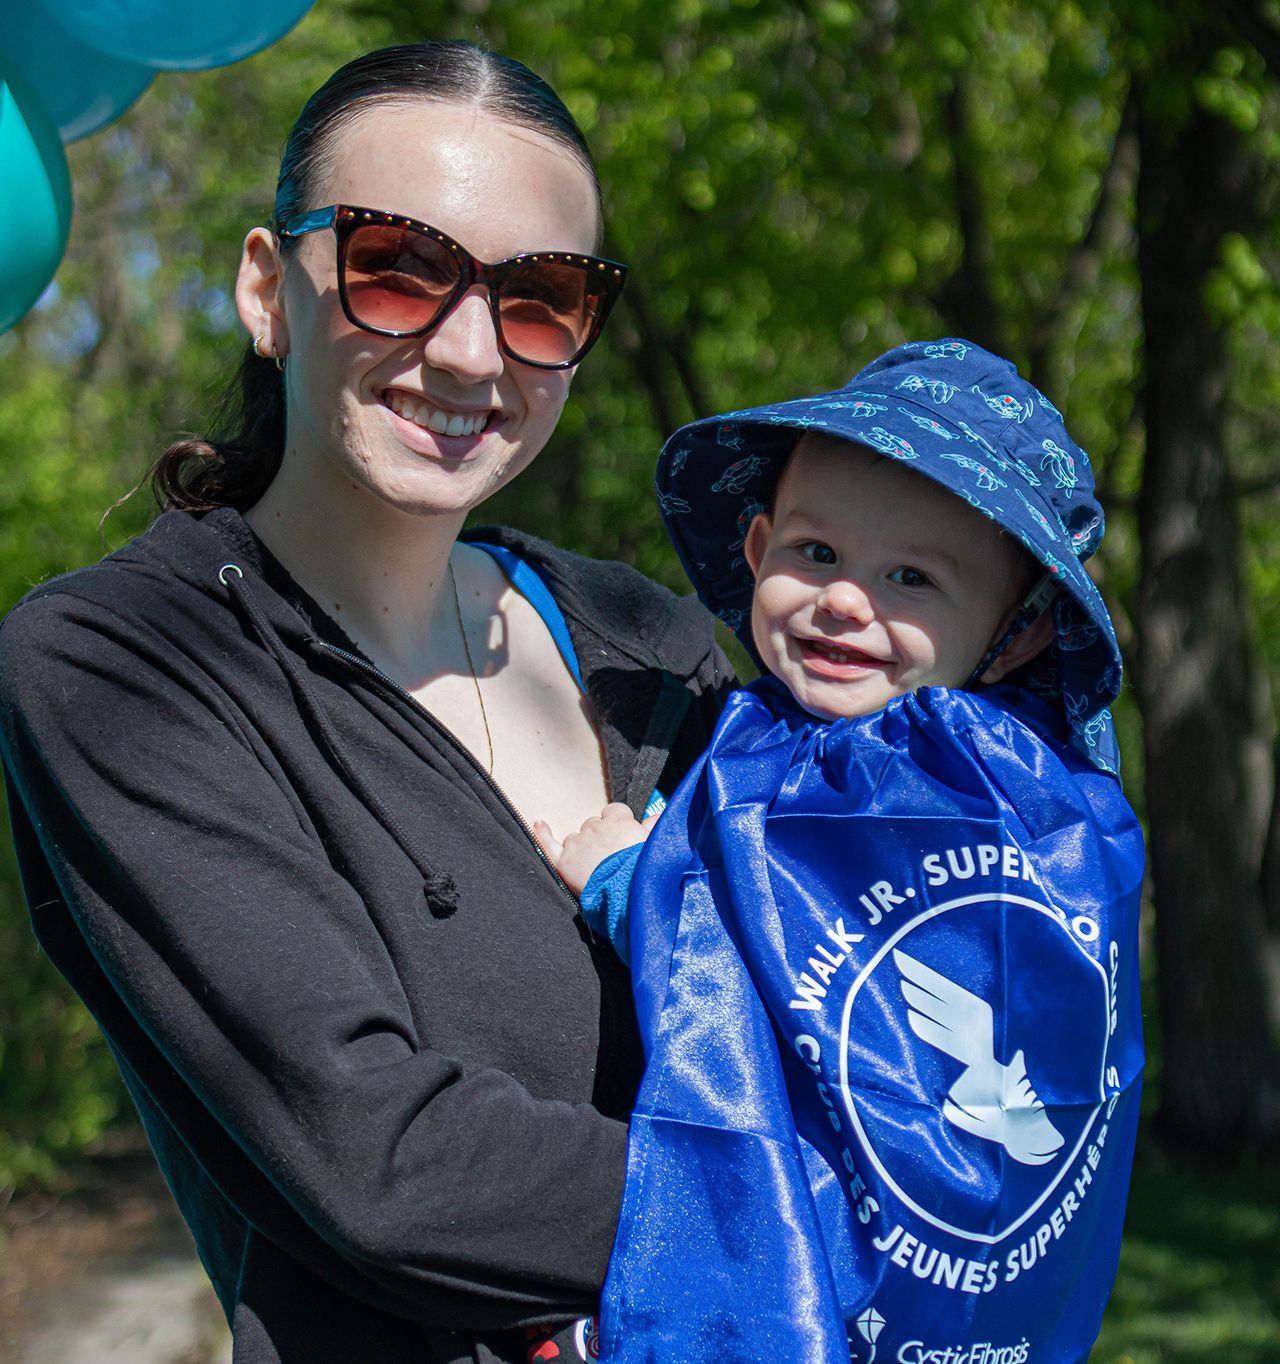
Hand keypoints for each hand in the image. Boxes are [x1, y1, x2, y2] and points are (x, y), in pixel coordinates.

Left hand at [533, 803, 653, 895]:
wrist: (628, 896)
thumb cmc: (645, 873)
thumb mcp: (655, 847)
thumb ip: (654, 828)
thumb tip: (659, 817)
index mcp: (620, 821)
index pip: (615, 811)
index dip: (617, 823)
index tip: (622, 836)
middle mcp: (596, 827)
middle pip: (593, 824)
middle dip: (599, 837)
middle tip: (610, 858)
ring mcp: (578, 843)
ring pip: (575, 838)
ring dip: (581, 848)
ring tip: (593, 868)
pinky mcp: (564, 862)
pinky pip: (549, 845)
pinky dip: (543, 835)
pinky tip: (539, 825)